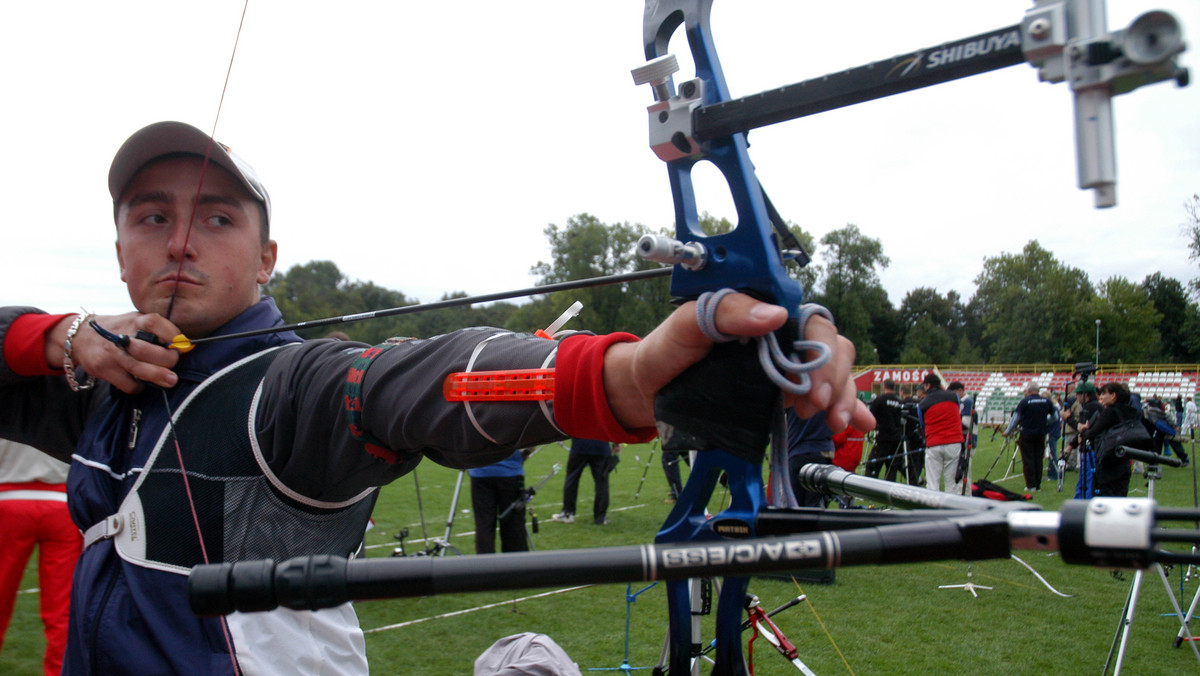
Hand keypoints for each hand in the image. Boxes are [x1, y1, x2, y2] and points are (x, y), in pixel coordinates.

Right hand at [46, 312, 180, 393]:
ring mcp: (112, 354)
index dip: (173, 336)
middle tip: (173, 363)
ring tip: (170, 380)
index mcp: (135, 320)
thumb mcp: (136, 321)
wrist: (80, 336)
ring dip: (159, 376)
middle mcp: (123, 336)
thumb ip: (157, 330)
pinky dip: (139, 386)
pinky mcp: (104, 370)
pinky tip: (141, 381)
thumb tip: (184, 345)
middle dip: (169, 360)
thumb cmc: (119, 329)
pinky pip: (129, 384)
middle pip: (152, 351)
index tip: (179, 345)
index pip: (157, 324)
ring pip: (140, 369)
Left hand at [603, 293, 873, 433]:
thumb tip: (774, 316)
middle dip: (833, 378)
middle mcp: (778, 334)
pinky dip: (845, 405)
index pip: (809, 321)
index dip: (818, 352)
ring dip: (842, 395)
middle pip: (828, 347)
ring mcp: (782, 363)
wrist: (646, 390)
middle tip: (818, 409)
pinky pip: (822, 393)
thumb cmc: (665, 350)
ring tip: (831, 422)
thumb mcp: (686, 325)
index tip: (809, 386)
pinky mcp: (780, 390)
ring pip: (832, 370)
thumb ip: (725, 312)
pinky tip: (854, 422)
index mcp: (760, 310)